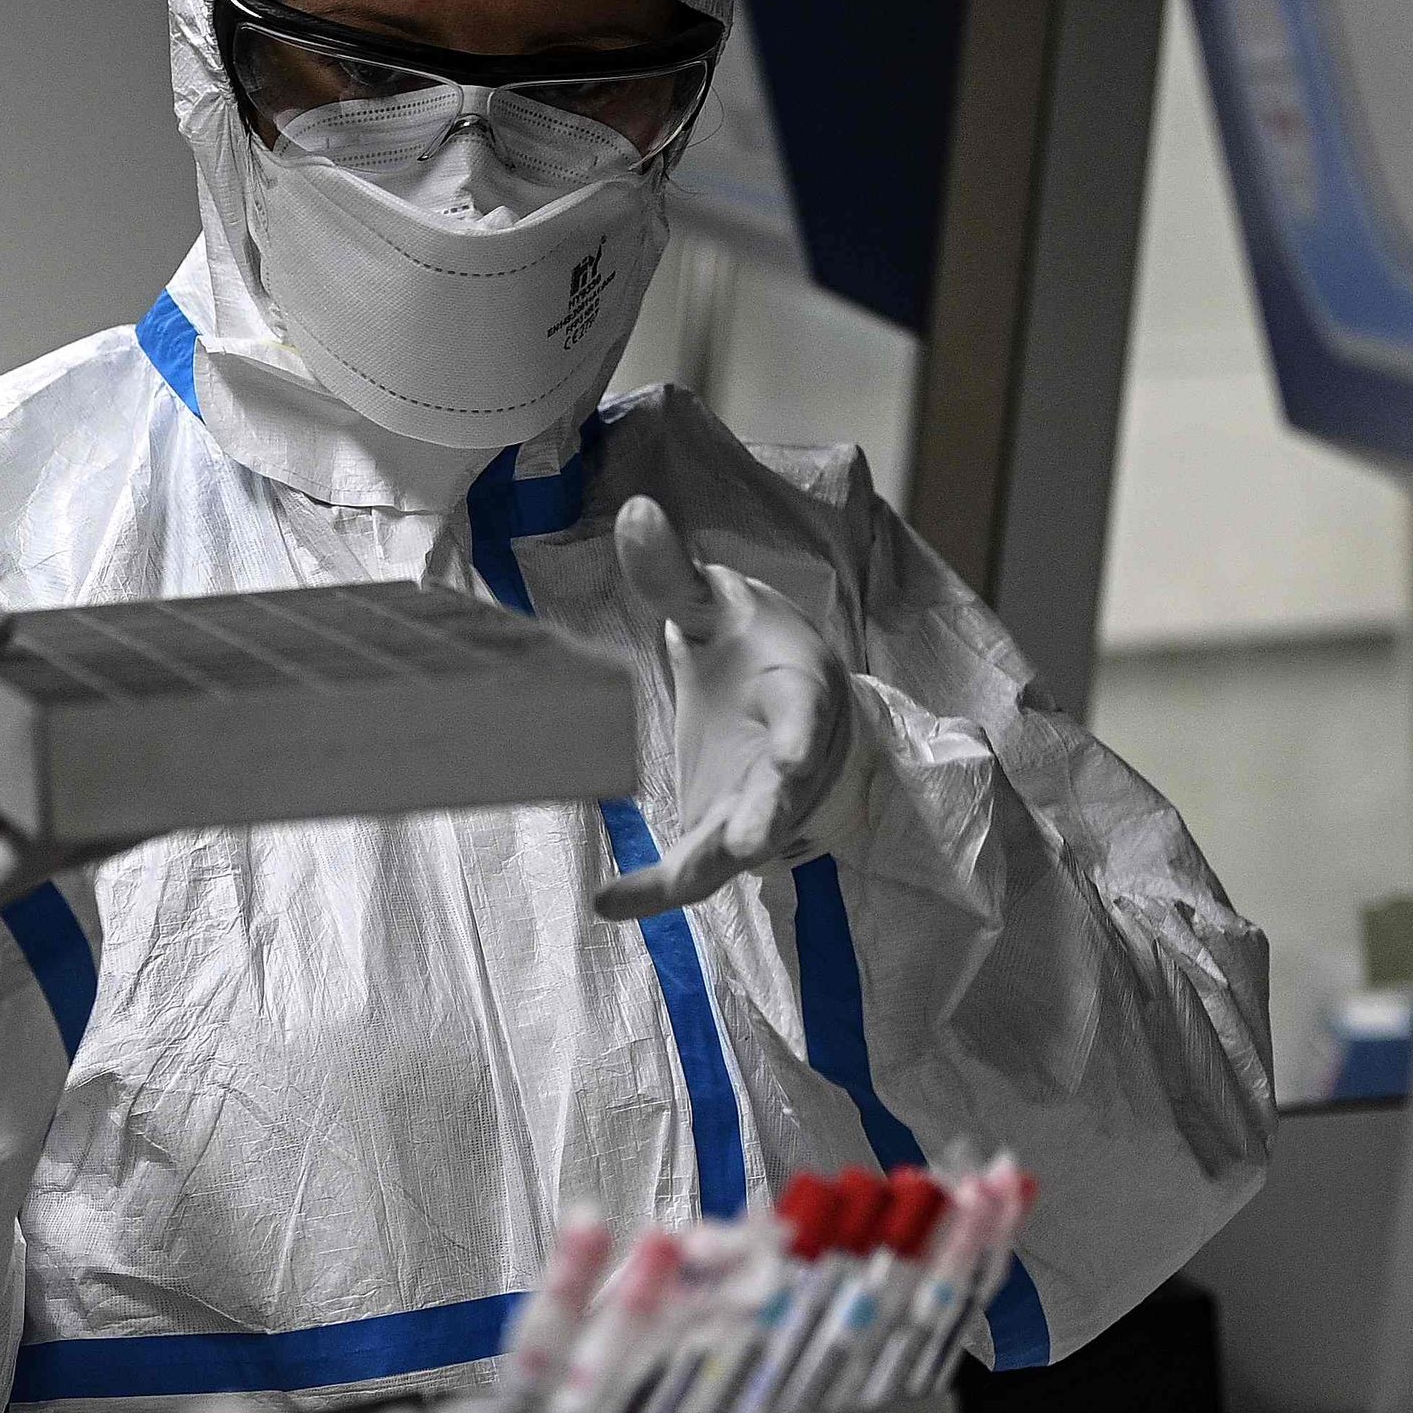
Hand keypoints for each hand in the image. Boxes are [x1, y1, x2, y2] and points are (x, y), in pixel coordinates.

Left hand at [593, 496, 853, 921]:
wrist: (778, 695)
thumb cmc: (751, 645)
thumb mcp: (716, 603)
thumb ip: (673, 573)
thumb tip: (633, 509)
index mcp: (800, 692)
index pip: (806, 716)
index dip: (801, 738)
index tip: (793, 759)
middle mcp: (791, 761)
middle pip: (782, 798)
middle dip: (766, 819)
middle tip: (748, 844)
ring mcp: (759, 807)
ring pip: (739, 848)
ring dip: (705, 867)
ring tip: (659, 888)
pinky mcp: (721, 837)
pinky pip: (691, 871)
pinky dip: (653, 891)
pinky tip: (606, 902)